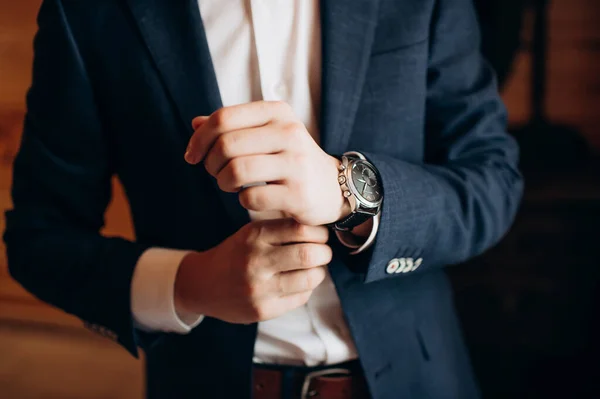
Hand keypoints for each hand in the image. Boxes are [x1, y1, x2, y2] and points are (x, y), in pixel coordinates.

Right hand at [174, 218, 331, 323]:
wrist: (202, 285)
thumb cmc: (235, 254)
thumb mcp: (251, 233)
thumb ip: (281, 229)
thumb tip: (322, 232)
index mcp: (255, 235)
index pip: (301, 229)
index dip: (319, 233)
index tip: (320, 236)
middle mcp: (256, 260)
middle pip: (309, 254)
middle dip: (324, 253)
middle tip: (323, 253)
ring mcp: (259, 288)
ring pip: (309, 278)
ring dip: (319, 272)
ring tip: (313, 269)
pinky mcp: (263, 310)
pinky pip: (300, 298)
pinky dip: (306, 289)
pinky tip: (297, 284)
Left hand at [184, 101, 349, 225]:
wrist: (334, 187)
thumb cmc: (291, 159)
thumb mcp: (266, 135)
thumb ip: (233, 127)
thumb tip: (195, 124)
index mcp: (278, 112)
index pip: (223, 118)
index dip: (199, 139)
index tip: (192, 156)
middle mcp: (289, 133)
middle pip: (226, 145)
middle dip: (210, 163)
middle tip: (214, 173)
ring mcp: (296, 164)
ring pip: (236, 171)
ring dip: (223, 182)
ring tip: (229, 185)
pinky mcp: (298, 194)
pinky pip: (251, 198)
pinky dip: (242, 200)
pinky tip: (251, 197)